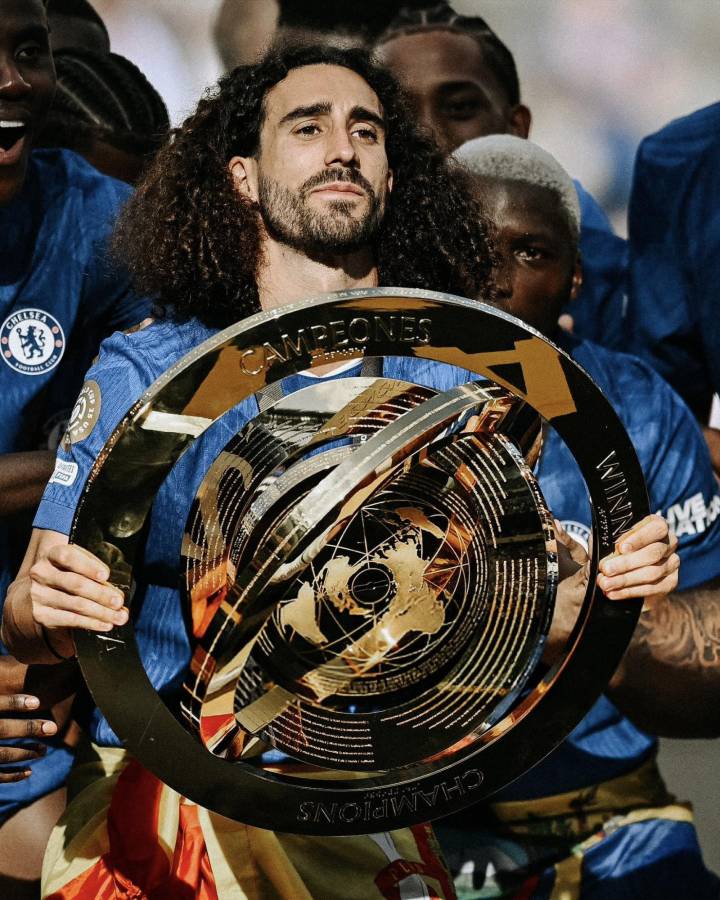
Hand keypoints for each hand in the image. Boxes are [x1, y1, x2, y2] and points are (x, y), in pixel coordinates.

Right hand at [0, 657, 56, 782]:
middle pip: (0, 729)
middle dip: (27, 728)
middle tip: (52, 728)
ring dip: (25, 753)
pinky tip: (29, 771)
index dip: (13, 703)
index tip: (37, 701)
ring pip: (0, 755)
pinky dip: (12, 775)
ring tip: (44, 750)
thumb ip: (0, 687)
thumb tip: (11, 663)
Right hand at [29, 543, 128, 658]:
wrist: (41, 588)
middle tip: (118, 602)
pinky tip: (105, 624)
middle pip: (75, 584)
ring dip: (102, 612)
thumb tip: (115, 593)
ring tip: (119, 617)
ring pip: (76, 604)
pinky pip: (70, 620)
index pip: (68, 557)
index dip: (88, 566)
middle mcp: (41, 573)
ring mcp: (38, 595)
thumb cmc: (68, 571)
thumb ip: (95, 572)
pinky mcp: (41, 614)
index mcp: (51, 554)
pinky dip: (91, 623)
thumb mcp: (79, 562)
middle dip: (101, 594)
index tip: (105, 575)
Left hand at [545, 515, 678, 660]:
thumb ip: (571, 538)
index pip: (655, 526)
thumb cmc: (599, 559)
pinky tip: (613, 594)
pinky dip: (632, 592)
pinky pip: (655, 588)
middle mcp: (667, 542)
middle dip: (626, 563)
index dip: (639, 536)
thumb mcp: (584, 548)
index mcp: (652, 525)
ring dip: (626, 579)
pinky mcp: (669, 584)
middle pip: (653, 552)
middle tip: (605, 570)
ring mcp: (672, 563)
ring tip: (605, 584)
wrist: (607, 584)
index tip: (619, 547)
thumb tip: (553, 523)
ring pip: (653, 572)